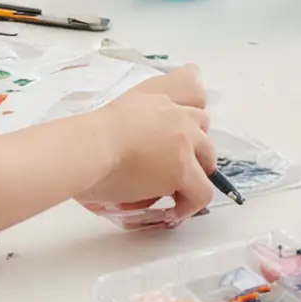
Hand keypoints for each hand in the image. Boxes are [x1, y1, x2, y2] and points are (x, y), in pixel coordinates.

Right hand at [79, 68, 216, 222]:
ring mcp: (185, 141)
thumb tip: (149, 142)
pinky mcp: (184, 169)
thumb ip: (141, 116)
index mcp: (161, 97)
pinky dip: (191, 203)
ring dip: (195, 174)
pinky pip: (203, 192)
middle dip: (194, 148)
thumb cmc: (91, 135)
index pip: (195, 92)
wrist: (92, 146)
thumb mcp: (118, 110)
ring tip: (175, 191)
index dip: (188, 116)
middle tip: (171, 168)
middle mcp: (179, 114)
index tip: (174, 136)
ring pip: (209, 160)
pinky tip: (174, 209)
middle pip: (204, 127)